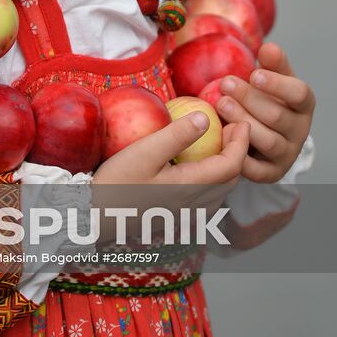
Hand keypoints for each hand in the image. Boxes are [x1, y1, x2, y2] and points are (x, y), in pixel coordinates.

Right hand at [91, 115, 249, 244]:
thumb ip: (177, 135)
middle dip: (238, 152)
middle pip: (231, 179)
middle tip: (231, 126)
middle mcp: (195, 206)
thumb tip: (206, 117)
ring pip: (221, 191)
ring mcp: (186, 216)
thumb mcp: (145, 151)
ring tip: (218, 141)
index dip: (242, 142)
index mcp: (191, 188)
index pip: (231, 166)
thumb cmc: (117, 181)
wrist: (94, 217)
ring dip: (227, 166)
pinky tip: (198, 164)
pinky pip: (207, 199)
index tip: (241, 121)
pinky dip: (213, 178)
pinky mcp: (176, 218)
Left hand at [215, 42, 315, 183]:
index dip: (277, 84)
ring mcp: (287, 153)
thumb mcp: (272, 77)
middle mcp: (300, 131)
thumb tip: (269, 47)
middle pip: (277, 116)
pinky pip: (256, 169)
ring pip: (267, 141)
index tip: (253, 74)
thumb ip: (272, 63)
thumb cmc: (266, 97)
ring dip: (242, 121)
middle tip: (225, 83)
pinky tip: (223, 136)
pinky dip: (240, 154)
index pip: (299, 94)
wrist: (265, 132)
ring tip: (221, 104)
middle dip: (249, 99)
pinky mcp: (270, 173)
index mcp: (303, 104)